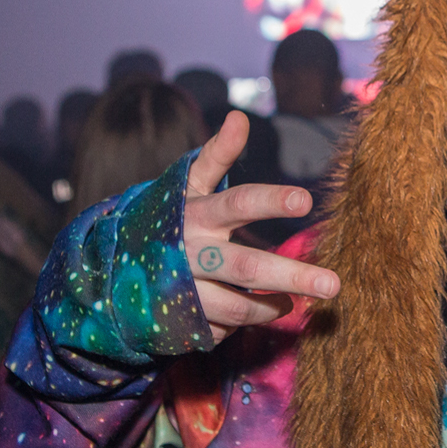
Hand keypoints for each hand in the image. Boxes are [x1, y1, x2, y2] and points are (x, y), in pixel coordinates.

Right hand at [185, 111, 340, 335]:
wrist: (113, 268)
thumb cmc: (170, 218)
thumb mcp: (188, 186)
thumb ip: (217, 154)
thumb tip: (239, 116)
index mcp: (196, 215)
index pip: (239, 203)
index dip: (271, 200)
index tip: (306, 199)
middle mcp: (190, 254)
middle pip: (247, 268)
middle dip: (293, 277)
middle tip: (333, 286)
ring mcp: (184, 293)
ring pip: (239, 310)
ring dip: (272, 308)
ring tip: (292, 301)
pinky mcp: (181, 324)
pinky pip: (223, 331)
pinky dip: (239, 323)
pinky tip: (242, 311)